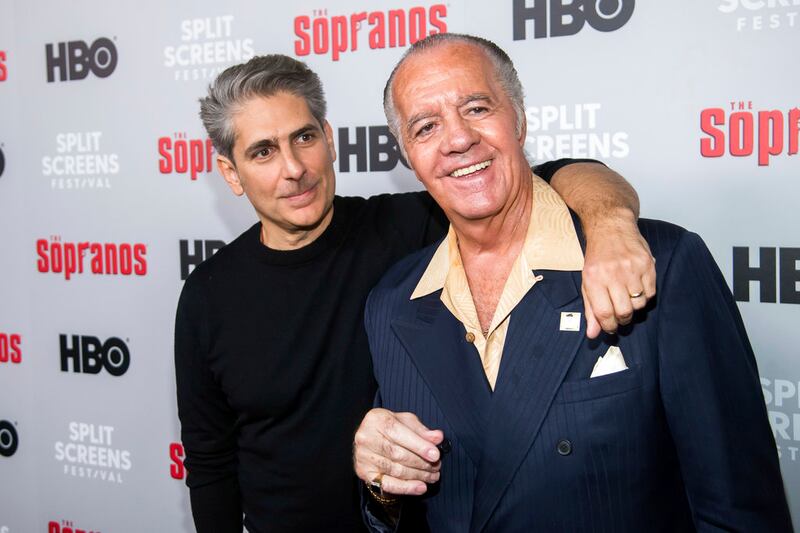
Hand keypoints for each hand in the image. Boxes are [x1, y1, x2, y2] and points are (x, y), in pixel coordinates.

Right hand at [353, 408, 442, 495]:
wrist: (367, 437)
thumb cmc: (389, 427)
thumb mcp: (404, 422)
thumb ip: (421, 430)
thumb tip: (438, 438)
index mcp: (377, 420)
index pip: (398, 433)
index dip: (419, 445)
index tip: (435, 455)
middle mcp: (366, 438)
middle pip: (397, 454)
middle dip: (421, 462)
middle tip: (436, 466)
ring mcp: (364, 457)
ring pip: (395, 470)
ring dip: (418, 475)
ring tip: (432, 476)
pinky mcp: (365, 473)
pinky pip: (387, 484)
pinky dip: (406, 487)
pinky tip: (420, 487)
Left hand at [582, 208, 655, 337]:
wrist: (611, 228)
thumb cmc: (597, 258)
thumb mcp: (587, 282)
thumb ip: (590, 309)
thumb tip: (593, 335)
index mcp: (594, 279)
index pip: (604, 313)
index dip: (609, 326)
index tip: (610, 327)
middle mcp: (613, 274)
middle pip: (624, 311)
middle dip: (623, 319)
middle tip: (620, 315)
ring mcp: (632, 268)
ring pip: (639, 304)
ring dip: (634, 307)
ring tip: (627, 297)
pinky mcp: (647, 264)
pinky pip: (651, 292)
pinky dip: (645, 296)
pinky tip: (637, 287)